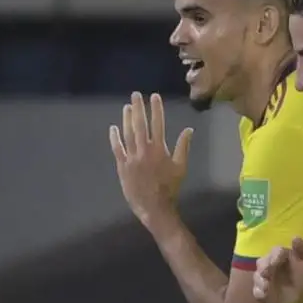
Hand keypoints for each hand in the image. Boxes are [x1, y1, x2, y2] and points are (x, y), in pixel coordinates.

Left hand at [110, 93, 192, 227]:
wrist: (155, 207)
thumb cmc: (170, 188)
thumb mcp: (181, 167)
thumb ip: (183, 147)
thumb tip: (189, 130)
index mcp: (159, 149)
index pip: (158, 123)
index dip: (156, 109)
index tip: (154, 97)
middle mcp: (144, 150)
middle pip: (140, 124)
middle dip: (138, 108)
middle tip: (135, 95)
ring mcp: (132, 158)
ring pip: (128, 134)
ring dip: (126, 119)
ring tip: (126, 107)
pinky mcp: (122, 166)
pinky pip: (117, 149)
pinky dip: (115, 138)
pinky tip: (113, 128)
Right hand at [252, 237, 302, 302]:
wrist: (300, 292)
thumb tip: (294, 238)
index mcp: (280, 255)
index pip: (276, 251)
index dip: (276, 256)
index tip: (276, 262)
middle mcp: (268, 264)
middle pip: (262, 263)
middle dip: (264, 267)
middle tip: (266, 273)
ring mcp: (263, 278)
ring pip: (257, 276)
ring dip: (260, 280)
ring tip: (266, 285)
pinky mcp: (260, 290)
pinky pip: (257, 291)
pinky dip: (259, 292)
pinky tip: (264, 293)